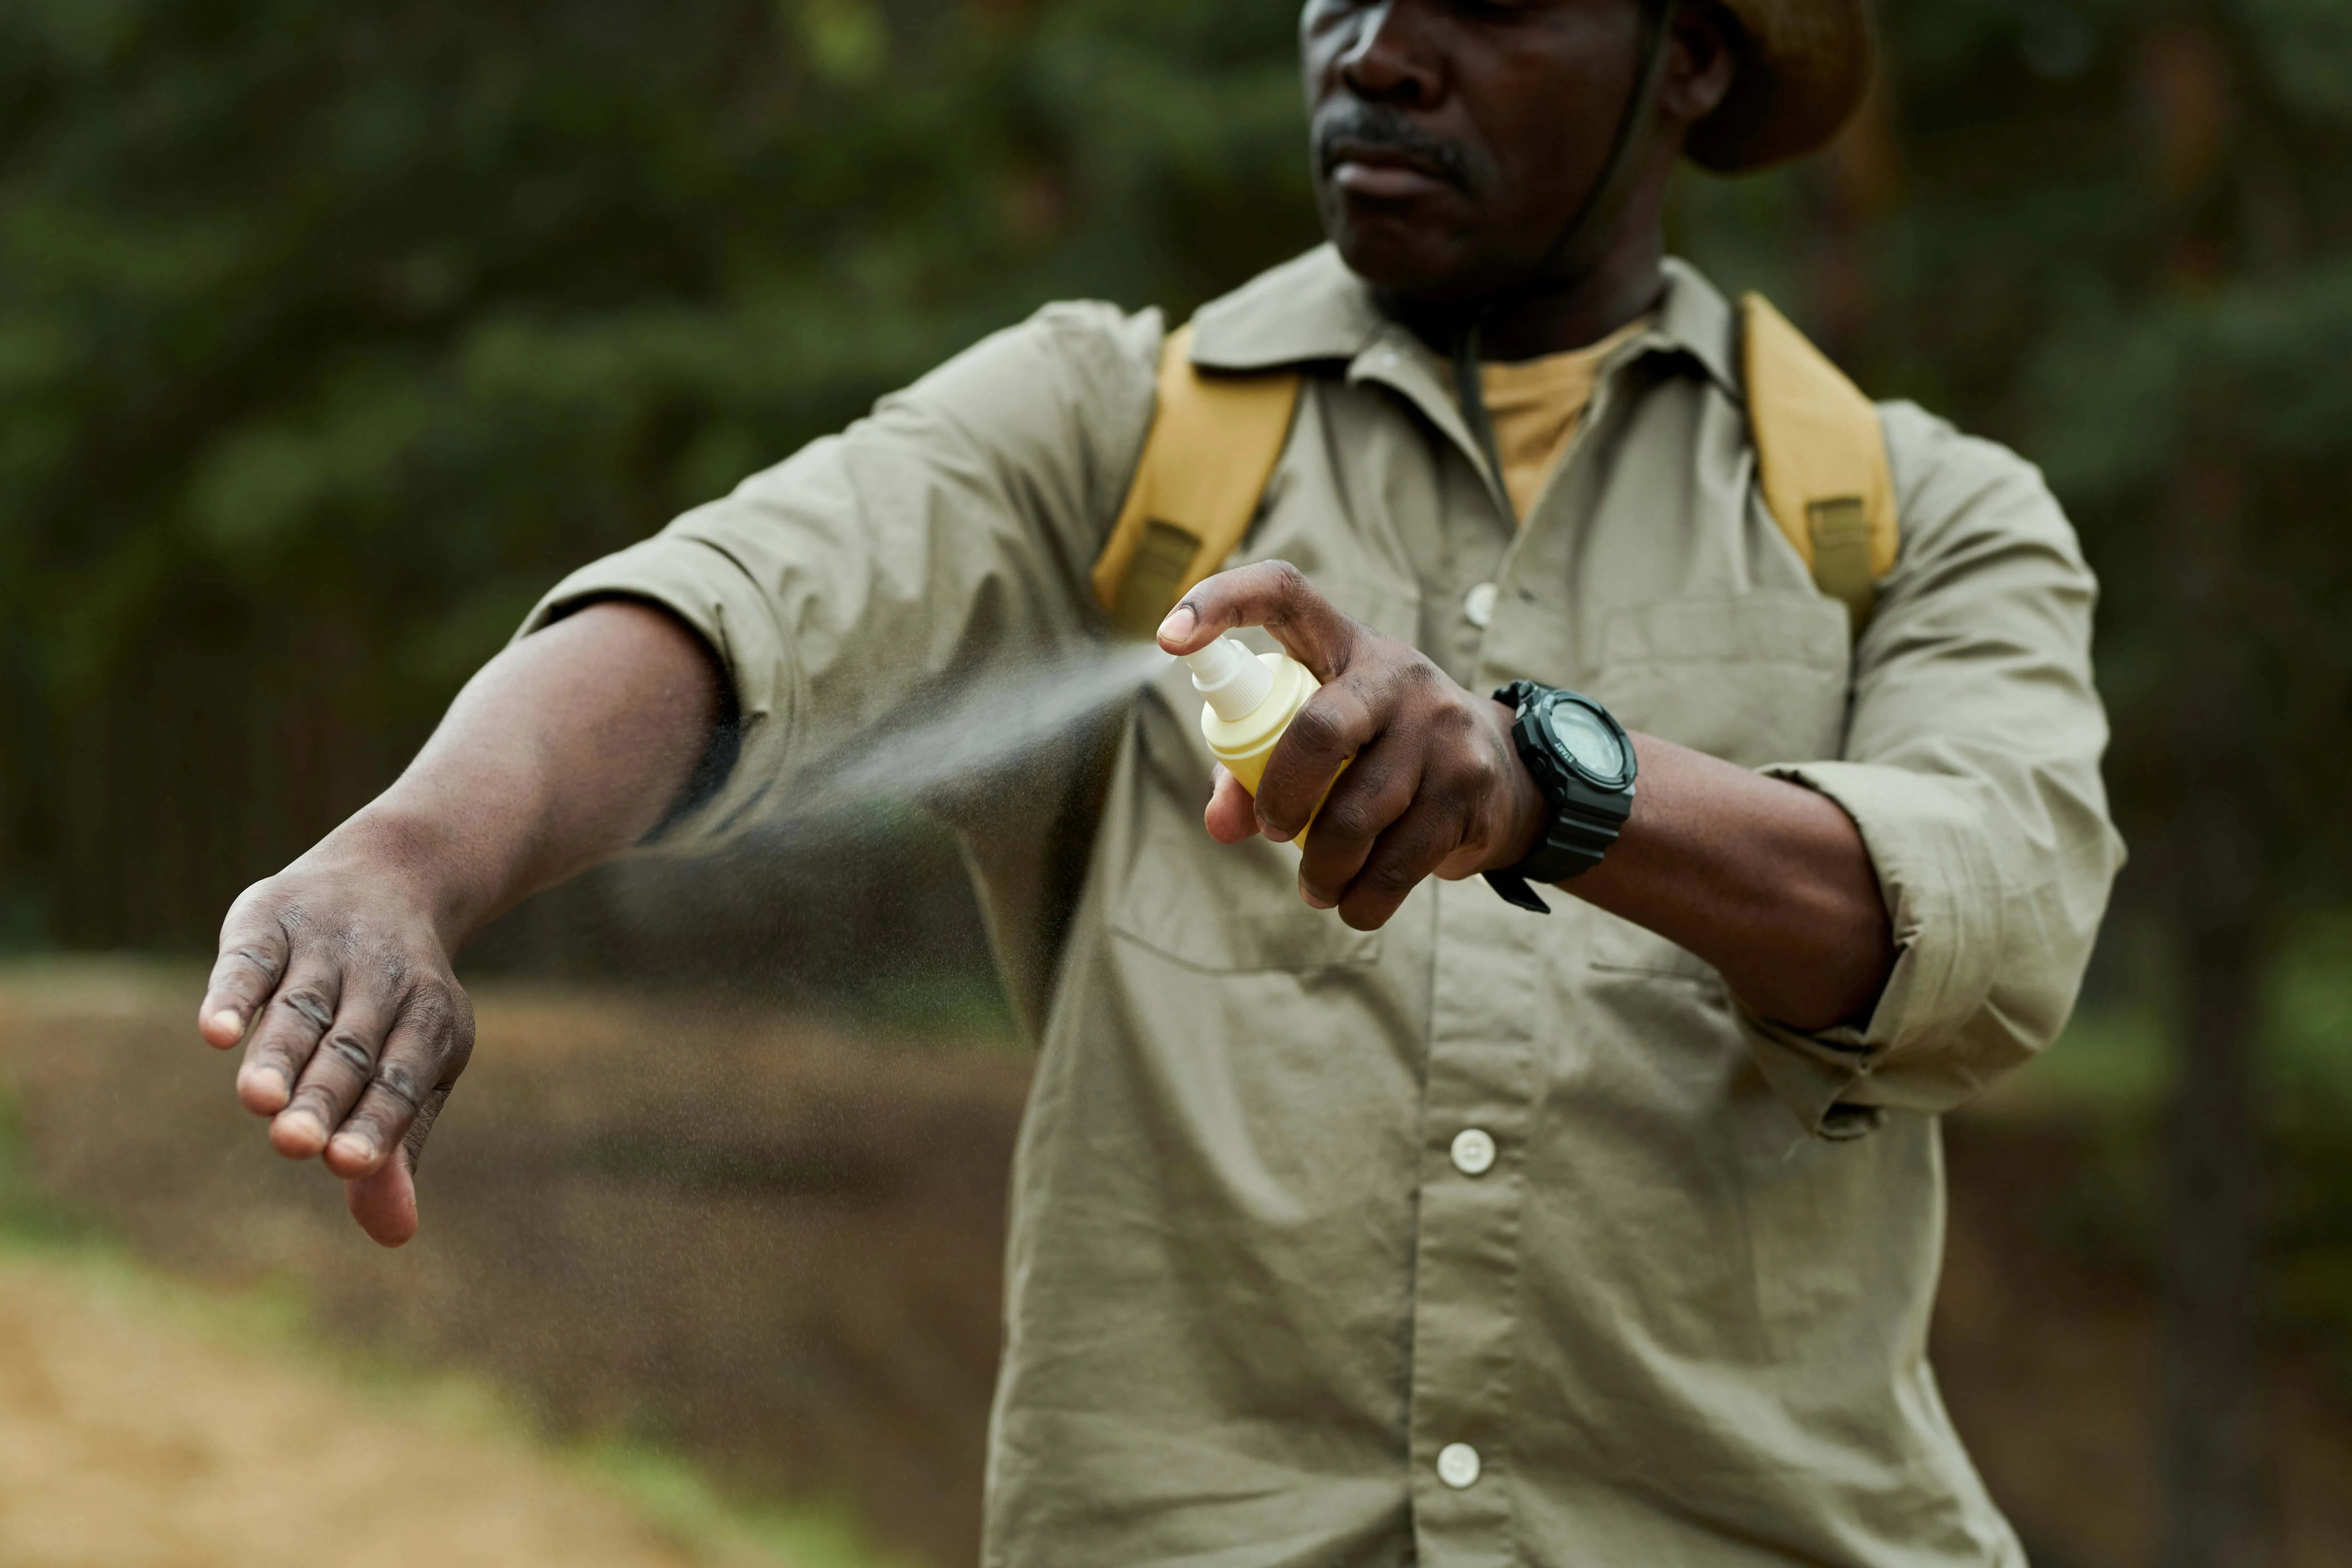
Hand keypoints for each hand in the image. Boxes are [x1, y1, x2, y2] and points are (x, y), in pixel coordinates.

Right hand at [197, 826, 473, 1248]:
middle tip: (296, 1145)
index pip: (400, 1083)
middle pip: (349, 1051)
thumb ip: (397, 1146)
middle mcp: (382, 982)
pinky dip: (236, 992)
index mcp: (430, 1022)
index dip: (376, 1124)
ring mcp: (325, 948)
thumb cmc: (399, 1005)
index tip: (349, 1166)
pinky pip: (253, 960)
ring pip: (301, 1009)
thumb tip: (396, 1235)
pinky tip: (217, 1031)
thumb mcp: (417, 1067)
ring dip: (279, 1053)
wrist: (391, 878)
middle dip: (324, 1097)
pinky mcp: (271, 921)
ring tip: (258, 1100)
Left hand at [1157, 561, 1544, 929]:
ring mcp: (1441, 729)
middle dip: (1282, 798)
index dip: (1221, 602)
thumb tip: (1221, 826)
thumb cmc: (1381, 747)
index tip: (1168, 638)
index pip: (1283, 592)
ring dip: (1324, 870)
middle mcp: (1397, 675)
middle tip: (1274, 834)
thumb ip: (1254, 769)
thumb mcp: (1323, 734)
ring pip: (1357, 816)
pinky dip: (1365, 898)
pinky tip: (1356, 903)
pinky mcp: (1470, 787)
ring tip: (1317, 888)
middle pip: (1319, 732)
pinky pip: (1398, 862)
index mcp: (1344, 644)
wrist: (1502, 770)